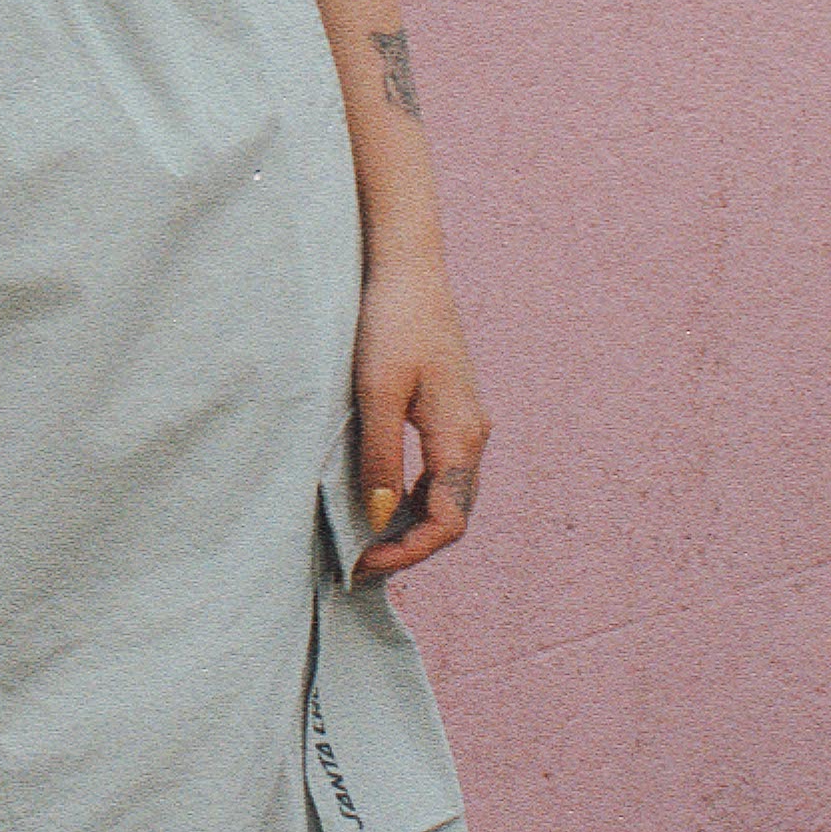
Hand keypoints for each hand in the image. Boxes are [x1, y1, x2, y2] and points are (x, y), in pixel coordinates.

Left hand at [348, 256, 489, 577]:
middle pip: (451, 516)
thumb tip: (378, 518)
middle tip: (357, 562)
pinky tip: (379, 497)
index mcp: (460, 437)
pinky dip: (413, 496)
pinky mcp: (451, 410)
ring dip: (410, 523)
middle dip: (408, 546)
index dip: (409, 552)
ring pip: (447, 495)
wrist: (408, 267)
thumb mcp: (376, 392)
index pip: (448, 522)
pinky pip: (440, 471)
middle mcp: (472, 436)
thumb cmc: (389, 323)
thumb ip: (379, 458)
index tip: (363, 564)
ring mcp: (466, 423)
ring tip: (363, 538)